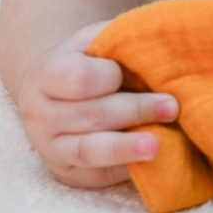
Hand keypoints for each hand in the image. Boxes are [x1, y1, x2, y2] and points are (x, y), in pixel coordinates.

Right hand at [16, 22, 177, 188]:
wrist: (58, 94)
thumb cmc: (91, 61)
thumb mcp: (99, 39)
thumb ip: (124, 38)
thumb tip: (168, 40)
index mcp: (46, 75)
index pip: (78, 78)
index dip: (108, 76)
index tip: (129, 72)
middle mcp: (40, 114)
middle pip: (90, 115)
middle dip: (135, 110)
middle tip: (172, 107)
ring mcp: (51, 148)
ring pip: (90, 151)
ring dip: (127, 148)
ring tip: (158, 145)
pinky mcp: (68, 173)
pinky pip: (98, 175)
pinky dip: (127, 167)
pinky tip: (155, 158)